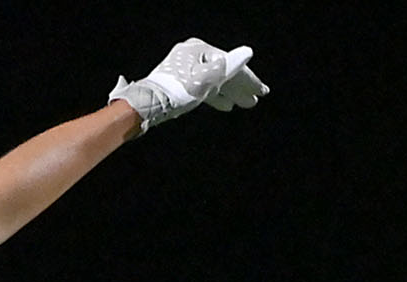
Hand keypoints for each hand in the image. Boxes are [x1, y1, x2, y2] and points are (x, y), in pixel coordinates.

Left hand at [111, 39, 266, 132]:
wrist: (146, 105)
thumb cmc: (176, 92)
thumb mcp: (207, 79)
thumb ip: (229, 67)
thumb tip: (247, 52)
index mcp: (199, 49)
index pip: (230, 64)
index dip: (248, 79)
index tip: (260, 91)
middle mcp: (191, 54)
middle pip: (222, 71)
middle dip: (239, 87)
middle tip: (254, 100)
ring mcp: (183, 68)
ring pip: (212, 81)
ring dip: (228, 93)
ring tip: (242, 104)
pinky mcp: (177, 83)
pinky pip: (201, 88)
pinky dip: (213, 96)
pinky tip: (224, 104)